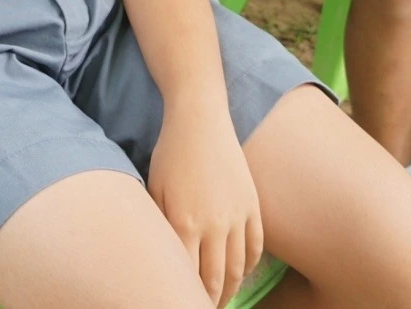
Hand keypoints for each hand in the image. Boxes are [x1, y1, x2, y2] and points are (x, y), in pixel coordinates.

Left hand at [147, 110, 261, 306]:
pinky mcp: (253, 206)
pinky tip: (241, 273)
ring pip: (238, 268)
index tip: (180, 300)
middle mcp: (214, 225)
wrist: (200, 120)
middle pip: (215, 279)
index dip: (185, 293)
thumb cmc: (170, 154)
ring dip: (231, 289)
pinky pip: (256, 246)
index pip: (187, 275)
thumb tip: (165, 257)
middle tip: (201, 307)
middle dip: (208, 300)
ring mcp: (237, 216)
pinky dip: (249, 265)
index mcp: (184, 223)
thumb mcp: (154, 189)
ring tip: (221, 298)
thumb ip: (160, 226)